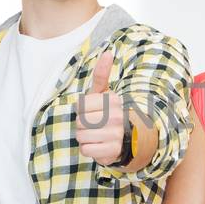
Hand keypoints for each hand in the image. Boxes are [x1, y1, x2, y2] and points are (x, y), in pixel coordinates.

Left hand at [77, 50, 127, 164]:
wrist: (125, 138)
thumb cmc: (107, 112)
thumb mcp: (103, 93)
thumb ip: (101, 74)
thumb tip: (108, 52)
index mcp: (113, 100)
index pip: (79, 106)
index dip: (80, 110)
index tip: (91, 111)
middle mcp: (117, 116)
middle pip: (79, 122)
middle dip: (82, 125)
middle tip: (94, 125)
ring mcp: (116, 134)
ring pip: (81, 137)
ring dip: (84, 138)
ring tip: (96, 135)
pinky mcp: (113, 151)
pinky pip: (86, 150)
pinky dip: (88, 149)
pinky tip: (98, 145)